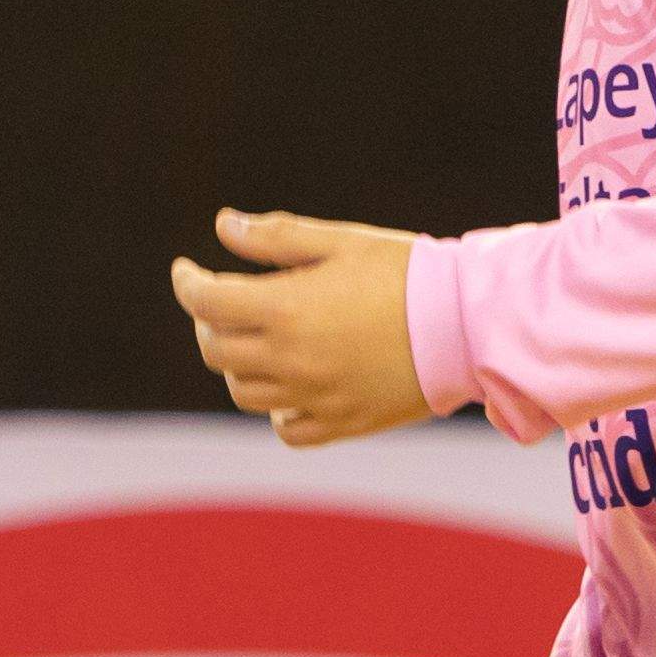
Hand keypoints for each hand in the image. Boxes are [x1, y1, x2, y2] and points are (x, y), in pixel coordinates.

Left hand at [170, 209, 433, 444]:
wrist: (469, 325)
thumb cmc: (407, 273)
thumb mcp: (341, 242)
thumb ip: (277, 237)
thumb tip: (222, 227)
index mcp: (285, 310)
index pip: (204, 303)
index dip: (186, 283)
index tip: (187, 271)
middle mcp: (290, 360)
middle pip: (216, 351)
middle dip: (209, 324)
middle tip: (222, 304)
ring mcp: (314, 397)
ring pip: (244, 393)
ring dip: (238, 365)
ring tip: (255, 342)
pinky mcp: (342, 423)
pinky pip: (288, 430)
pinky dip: (277, 412)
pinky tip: (289, 388)